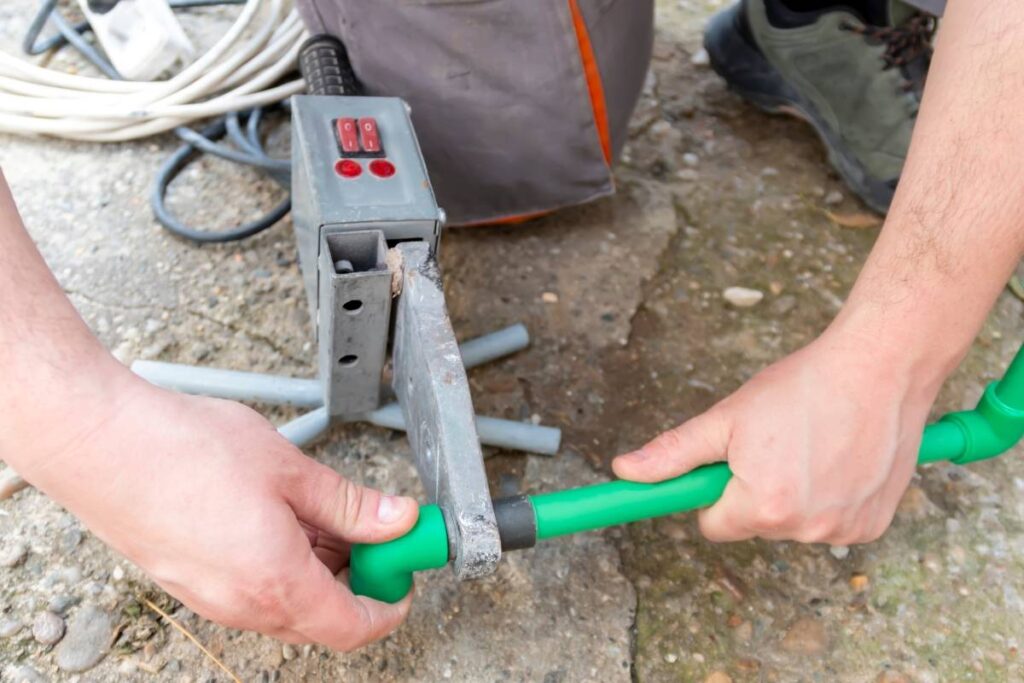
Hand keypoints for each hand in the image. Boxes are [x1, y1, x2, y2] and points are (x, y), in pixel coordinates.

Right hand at [17, 368, 418, 650]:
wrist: (97, 443)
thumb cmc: (185, 452)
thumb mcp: (290, 470)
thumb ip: (352, 504)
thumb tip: (400, 520)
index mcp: (278, 585)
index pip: (355, 628)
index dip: (392, 603)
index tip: (405, 567)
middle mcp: (243, 606)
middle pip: (323, 617)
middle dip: (359, 577)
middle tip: (373, 528)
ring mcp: (212, 597)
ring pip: (288, 602)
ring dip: (320, 567)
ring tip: (324, 509)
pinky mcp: (190, 580)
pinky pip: (254, 588)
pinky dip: (284, 562)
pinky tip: (282, 512)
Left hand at [612, 326, 943, 544]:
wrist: (880, 367)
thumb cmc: (802, 387)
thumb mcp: (728, 418)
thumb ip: (674, 452)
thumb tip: (623, 471)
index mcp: (763, 506)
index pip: (714, 525)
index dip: (715, 492)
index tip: (728, 463)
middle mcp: (806, 528)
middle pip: (755, 524)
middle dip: (757, 491)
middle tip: (779, 443)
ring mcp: (845, 529)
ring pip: (795, 523)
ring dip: (797, 494)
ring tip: (815, 445)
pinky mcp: (875, 524)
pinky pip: (834, 522)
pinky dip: (834, 497)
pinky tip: (843, 458)